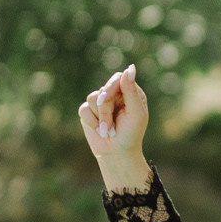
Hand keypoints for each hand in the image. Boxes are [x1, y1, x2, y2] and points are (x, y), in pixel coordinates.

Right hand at [78, 64, 153, 191]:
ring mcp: (101, 102)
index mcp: (130, 92)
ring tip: (109, 130)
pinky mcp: (88, 111)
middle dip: (106, 108)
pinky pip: (84, 109)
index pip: (118, 78)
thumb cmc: (131, 134)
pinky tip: (99, 130)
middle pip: (104, 89)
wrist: (116, 153)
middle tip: (111, 125)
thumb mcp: (136, 113)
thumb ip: (131, 91)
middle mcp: (115, 95)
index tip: (108, 97)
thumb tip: (129, 68)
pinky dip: (92, 122)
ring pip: (92, 98)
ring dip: (101, 118)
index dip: (112, 86)